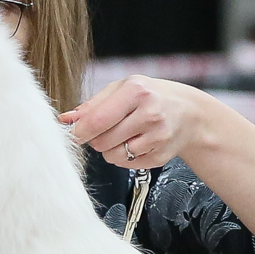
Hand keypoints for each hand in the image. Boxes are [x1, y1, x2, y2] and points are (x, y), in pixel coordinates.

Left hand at [60, 77, 208, 169]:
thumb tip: (65, 120)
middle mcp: (150, 114)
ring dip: (110, 149)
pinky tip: (135, 142)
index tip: (73, 134)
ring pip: (113, 156)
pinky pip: (127, 164)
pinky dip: (124, 156)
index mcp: (137, 92)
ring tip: (122, 135)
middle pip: (102, 141)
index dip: (80, 131)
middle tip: (105, 129)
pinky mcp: (160, 156)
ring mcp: (158, 137)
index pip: (98, 121)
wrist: (189, 113)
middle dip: (96, 139)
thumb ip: (93, 104)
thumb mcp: (123, 88)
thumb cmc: (150, 96)